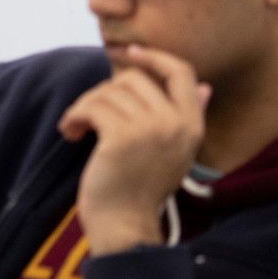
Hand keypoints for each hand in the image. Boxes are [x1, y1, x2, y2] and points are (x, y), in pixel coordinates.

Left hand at [57, 44, 210, 254]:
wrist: (124, 225)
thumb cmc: (141, 188)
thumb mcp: (175, 152)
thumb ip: (187, 117)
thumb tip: (205, 85)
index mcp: (192, 126)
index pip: (182, 72)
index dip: (154, 56)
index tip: (127, 53)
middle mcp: (176, 124)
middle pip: (134, 77)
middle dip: (105, 91)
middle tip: (90, 114)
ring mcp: (150, 130)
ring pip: (108, 91)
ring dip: (85, 106)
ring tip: (78, 128)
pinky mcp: (121, 137)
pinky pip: (90, 106)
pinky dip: (74, 116)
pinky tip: (71, 133)